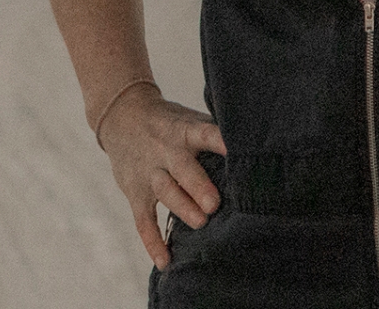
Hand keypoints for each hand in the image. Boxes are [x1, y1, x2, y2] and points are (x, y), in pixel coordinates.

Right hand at [97, 83, 226, 269]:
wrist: (123, 118)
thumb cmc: (171, 123)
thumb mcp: (190, 119)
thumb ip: (214, 133)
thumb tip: (255, 146)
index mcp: (185, 130)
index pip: (204, 134)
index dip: (219, 141)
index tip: (233, 150)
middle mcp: (167, 151)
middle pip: (183, 168)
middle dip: (198, 186)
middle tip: (215, 203)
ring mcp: (149, 172)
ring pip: (165, 191)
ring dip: (182, 207)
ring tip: (200, 223)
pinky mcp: (135, 193)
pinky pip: (143, 220)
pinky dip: (153, 242)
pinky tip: (165, 260)